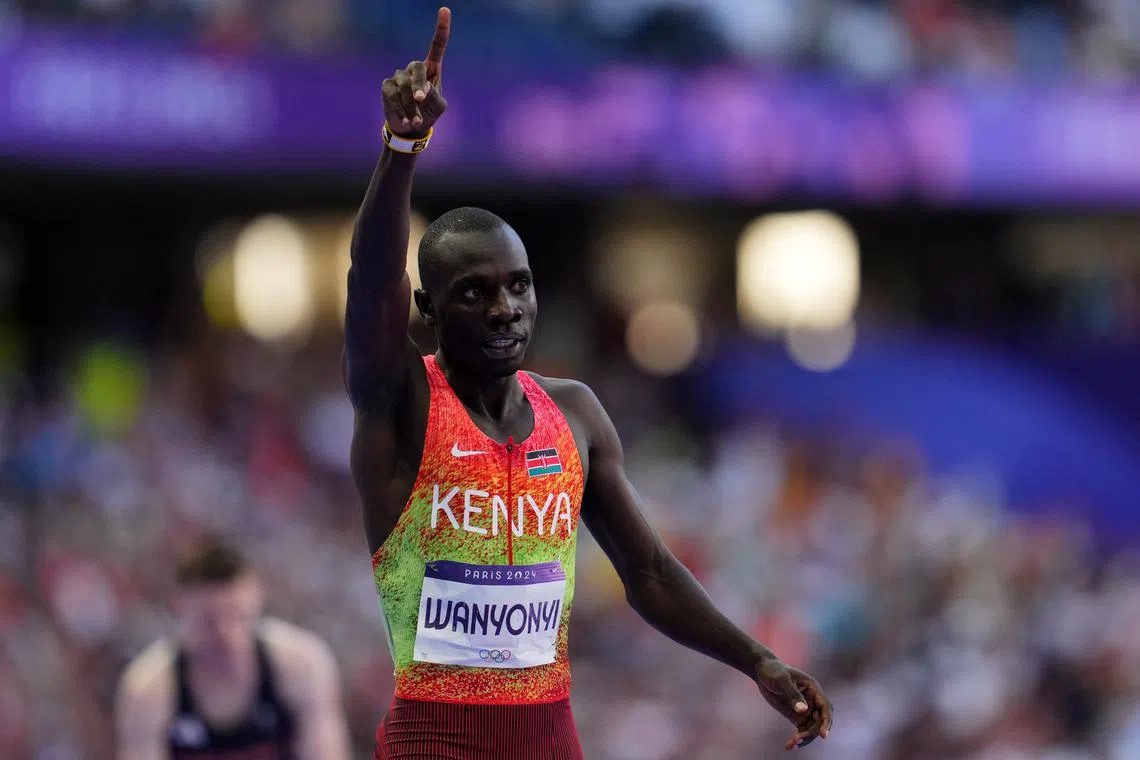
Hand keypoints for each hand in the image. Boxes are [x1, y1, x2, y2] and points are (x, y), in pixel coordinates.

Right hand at [382, 7, 449, 136]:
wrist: (411, 128)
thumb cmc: (429, 112)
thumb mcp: (438, 106)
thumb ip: (434, 95)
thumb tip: (422, 89)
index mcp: (432, 68)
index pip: (437, 45)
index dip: (441, 28)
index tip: (444, 9)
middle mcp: (415, 68)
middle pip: (416, 68)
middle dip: (419, 84)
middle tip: (422, 99)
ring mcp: (399, 76)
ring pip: (403, 85)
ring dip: (411, 105)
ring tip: (416, 121)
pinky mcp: (387, 87)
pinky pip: (392, 95)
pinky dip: (400, 109)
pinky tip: (406, 120)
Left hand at [755, 658, 832, 749]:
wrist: (762, 671)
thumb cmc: (774, 671)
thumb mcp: (782, 681)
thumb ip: (793, 694)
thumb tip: (803, 710)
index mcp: (813, 689)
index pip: (825, 708)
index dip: (826, 722)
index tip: (823, 735)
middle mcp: (812, 700)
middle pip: (819, 721)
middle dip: (812, 733)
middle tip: (798, 739)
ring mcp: (805, 709)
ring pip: (812, 728)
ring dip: (804, 739)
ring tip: (791, 744)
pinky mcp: (796, 715)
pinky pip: (802, 729)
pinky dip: (798, 738)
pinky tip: (790, 745)